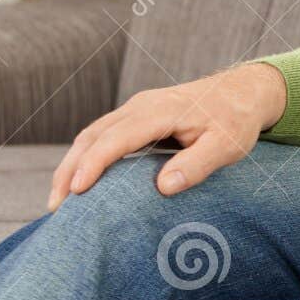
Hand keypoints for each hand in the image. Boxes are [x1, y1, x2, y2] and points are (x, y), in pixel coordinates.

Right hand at [47, 62, 286, 210]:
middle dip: (70, 169)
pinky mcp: (136, 116)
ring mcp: (136, 108)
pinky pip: (102, 135)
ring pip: (92, 134)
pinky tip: (79, 181)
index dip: (94, 163)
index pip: (117, 137)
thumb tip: (163, 186)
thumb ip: (197, 164)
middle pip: (94, 136)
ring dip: (71, 164)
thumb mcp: (227, 145)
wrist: (243, 92)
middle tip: (55, 208)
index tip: (77, 191)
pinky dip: (84, 157)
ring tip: (58, 201)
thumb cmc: (236, 120)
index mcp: (161, 111)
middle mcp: (141, 106)